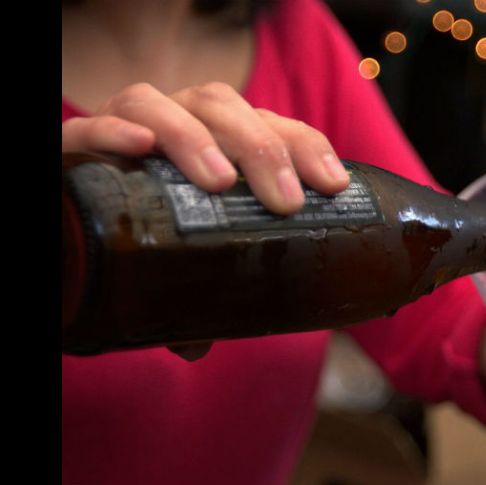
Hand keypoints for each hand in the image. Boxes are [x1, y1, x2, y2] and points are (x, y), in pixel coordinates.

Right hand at [63, 82, 351, 360]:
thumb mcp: (176, 264)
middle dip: (261, 148)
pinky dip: (114, 131)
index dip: (304, 147)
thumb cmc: (135, 239)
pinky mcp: (73, 146)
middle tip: (285, 203)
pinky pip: (87, 126)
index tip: (333, 186)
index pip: (268, 125)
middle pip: (220, 106)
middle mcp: (169, 124)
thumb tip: (196, 346)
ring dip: (195, 137)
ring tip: (221, 182)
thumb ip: (191, 293)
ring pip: (159, 103)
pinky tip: (139, 145)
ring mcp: (121, 128)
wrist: (69, 227)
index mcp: (210, 141)